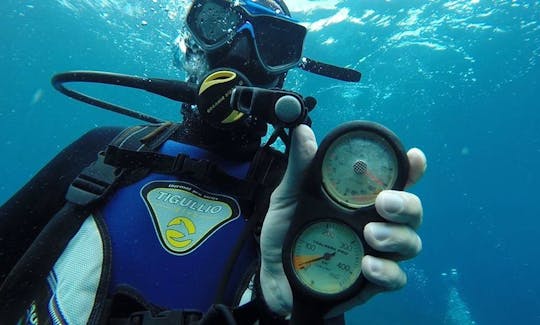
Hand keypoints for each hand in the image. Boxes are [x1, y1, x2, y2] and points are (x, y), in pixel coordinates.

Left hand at [259, 124, 426, 315]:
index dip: (411, 168)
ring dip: (397, 236)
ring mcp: (377, 253)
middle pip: (412, 211)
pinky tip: (368, 266)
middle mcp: (375, 222)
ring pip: (411, 242)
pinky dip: (387, 272)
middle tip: (384, 203)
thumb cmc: (285, 234)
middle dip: (406, 204)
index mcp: (359, 199)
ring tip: (371, 234)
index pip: (395, 180)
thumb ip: (300, 169)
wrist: (273, 280)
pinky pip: (396, 278)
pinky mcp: (372, 283)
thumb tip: (303, 132)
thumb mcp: (289, 199)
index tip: (414, 158)